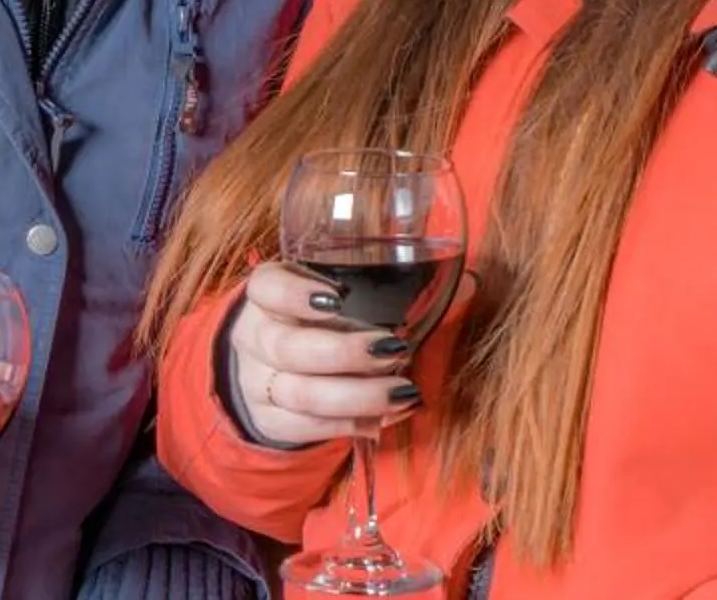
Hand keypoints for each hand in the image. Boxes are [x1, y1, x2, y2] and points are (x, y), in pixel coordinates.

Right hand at [221, 263, 424, 447]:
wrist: (270, 367)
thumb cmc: (316, 321)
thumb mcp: (334, 297)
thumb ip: (382, 291)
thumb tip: (461, 294)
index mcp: (266, 295)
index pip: (267, 288)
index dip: (297, 294)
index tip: (338, 297)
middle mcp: (255, 338)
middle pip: (290, 348)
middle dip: (346, 353)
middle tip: (394, 351)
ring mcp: (258, 383)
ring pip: (302, 395)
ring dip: (359, 396)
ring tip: (403, 392)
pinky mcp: (271, 421)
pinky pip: (308, 428)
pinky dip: (351, 424)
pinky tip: (386, 417)